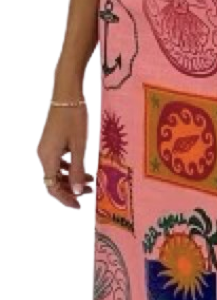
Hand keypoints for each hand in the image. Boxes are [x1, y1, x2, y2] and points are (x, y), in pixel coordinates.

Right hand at [35, 97, 94, 211]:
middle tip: (89, 197)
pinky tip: (85, 170)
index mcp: (47, 159)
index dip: (65, 200)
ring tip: (91, 184)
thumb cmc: (74, 118)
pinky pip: (58, 161)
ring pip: (56, 172)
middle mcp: (42, 156)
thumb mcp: (79, 146)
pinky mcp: (51, 141)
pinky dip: (70, 169)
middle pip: (53, 182)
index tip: (79, 207)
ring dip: (72, 180)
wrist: (66, 92)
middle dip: (70, 191)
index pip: (52, 188)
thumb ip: (77, 171)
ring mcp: (45, 148)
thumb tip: (75, 193)